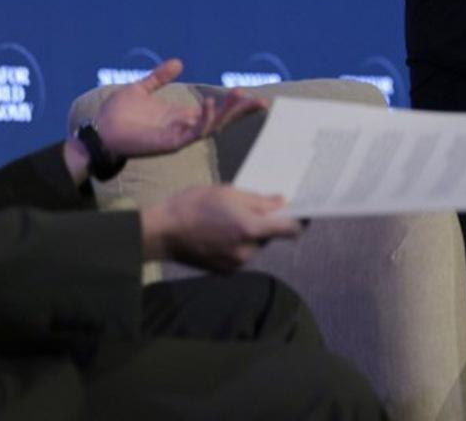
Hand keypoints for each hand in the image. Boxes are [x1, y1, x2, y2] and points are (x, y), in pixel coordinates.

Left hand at [94, 58, 266, 157]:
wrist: (98, 131)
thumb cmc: (116, 115)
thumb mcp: (140, 89)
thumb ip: (159, 78)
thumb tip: (178, 63)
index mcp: (180, 115)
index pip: (214, 110)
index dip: (234, 106)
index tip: (255, 97)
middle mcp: (184, 126)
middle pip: (221, 120)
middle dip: (240, 111)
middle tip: (260, 100)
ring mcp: (178, 136)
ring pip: (211, 125)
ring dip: (226, 111)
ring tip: (239, 94)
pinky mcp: (169, 143)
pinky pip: (192, 132)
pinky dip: (202, 119)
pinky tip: (207, 103)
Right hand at [141, 185, 302, 271]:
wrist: (162, 232)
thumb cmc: (193, 206)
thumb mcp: (229, 193)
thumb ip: (260, 201)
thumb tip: (282, 202)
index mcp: (250, 228)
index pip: (291, 229)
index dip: (301, 220)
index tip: (304, 213)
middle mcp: (247, 251)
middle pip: (271, 236)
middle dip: (266, 223)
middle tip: (252, 208)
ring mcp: (236, 264)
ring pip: (256, 245)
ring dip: (251, 234)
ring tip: (229, 220)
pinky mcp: (226, 271)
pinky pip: (242, 255)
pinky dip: (238, 245)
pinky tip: (221, 233)